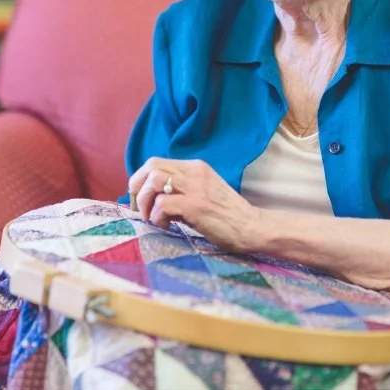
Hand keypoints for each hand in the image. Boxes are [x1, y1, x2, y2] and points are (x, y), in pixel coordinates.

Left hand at [128, 157, 260, 252]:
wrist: (251, 227)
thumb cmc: (227, 215)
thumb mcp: (204, 192)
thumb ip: (182, 189)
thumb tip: (153, 198)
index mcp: (196, 167)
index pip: (156, 162)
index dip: (140, 179)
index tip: (140, 198)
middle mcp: (194, 172)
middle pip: (151, 167)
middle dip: (137, 187)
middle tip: (140, 207)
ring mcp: (195, 188)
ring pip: (154, 181)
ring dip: (145, 201)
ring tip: (152, 217)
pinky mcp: (196, 206)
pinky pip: (162, 204)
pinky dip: (156, 217)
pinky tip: (166, 225)